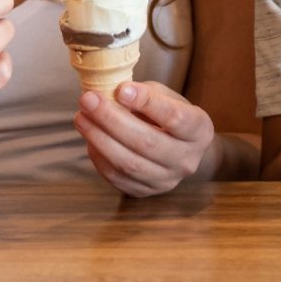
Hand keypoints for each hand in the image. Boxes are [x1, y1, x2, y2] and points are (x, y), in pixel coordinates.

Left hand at [74, 81, 214, 196]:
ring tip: (81, 117)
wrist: (179, 150)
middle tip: (88, 100)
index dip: (148, 103)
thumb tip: (113, 94)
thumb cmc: (170, 116)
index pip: (175, 117)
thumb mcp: (167, 97)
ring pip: (129, 163)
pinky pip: (117, 178)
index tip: (121, 89)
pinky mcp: (146, 192)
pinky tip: (90, 138)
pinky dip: (99, 157)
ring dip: (99, 138)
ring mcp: (167, 180)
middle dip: (112, 119)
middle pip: (147, 142)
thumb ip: (146, 95)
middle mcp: (187, 160)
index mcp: (199, 130)